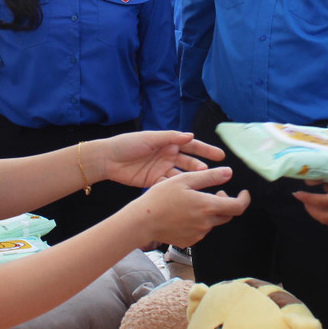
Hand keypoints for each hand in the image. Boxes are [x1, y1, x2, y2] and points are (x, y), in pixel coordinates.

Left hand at [93, 131, 224, 187]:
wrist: (108, 159)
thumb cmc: (127, 143)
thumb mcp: (150, 138)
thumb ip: (170, 137)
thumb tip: (190, 136)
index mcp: (168, 143)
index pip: (191, 146)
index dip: (206, 150)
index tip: (220, 156)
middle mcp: (167, 156)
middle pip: (189, 162)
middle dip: (202, 167)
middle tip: (214, 173)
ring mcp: (162, 169)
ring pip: (182, 175)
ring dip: (192, 179)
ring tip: (203, 182)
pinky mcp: (154, 181)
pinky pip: (169, 185)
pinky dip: (178, 188)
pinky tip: (187, 192)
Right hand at [128, 168, 248, 247]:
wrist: (143, 221)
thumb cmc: (160, 198)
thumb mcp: (184, 180)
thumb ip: (209, 177)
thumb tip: (229, 173)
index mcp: (207, 206)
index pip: (238, 207)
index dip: (244, 200)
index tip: (243, 193)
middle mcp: (206, 223)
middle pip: (227, 215)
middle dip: (225, 203)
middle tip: (213, 192)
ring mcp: (199, 234)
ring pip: (213, 222)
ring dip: (210, 212)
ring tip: (192, 202)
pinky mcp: (190, 241)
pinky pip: (201, 230)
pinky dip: (199, 221)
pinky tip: (184, 214)